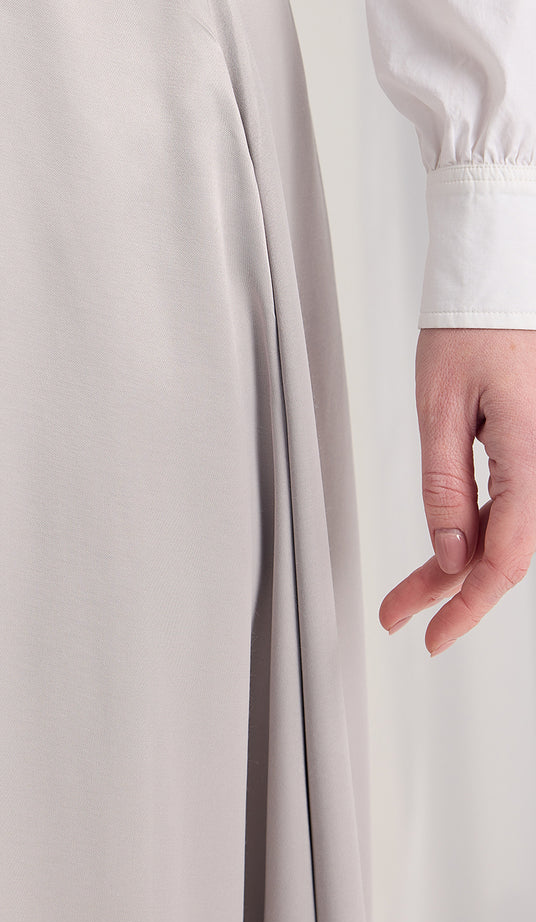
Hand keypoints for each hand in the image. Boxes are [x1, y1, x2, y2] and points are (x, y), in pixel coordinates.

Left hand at [379, 328, 535, 654]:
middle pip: (505, 551)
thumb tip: (449, 552)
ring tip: (407, 592)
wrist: (501, 287)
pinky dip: (473, 530)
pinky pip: (510, 505)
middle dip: (450, 590)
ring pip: (505, 533)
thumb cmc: (471, 331)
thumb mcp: (441, 406)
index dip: (469, 602)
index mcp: (533, 455)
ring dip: (458, 563)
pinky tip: (443, 551)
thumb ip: (445, 484)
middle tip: (399, 617)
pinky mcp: (533, 453)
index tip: (434, 634)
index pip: (507, 555)